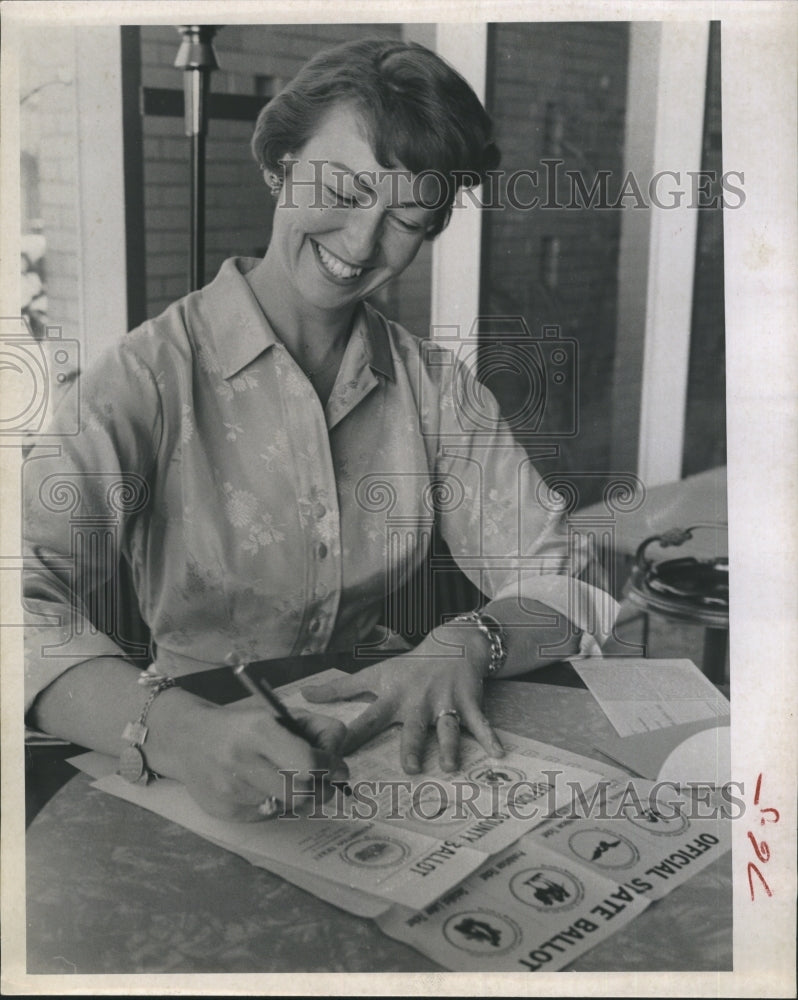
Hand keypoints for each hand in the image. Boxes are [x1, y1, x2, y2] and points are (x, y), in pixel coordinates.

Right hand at [169, 700, 348, 821]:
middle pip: (302, 793)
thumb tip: (341, 765)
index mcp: (258, 730)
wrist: (188, 738)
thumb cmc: (242, 725)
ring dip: (300, 797)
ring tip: (293, 781)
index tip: (339, 768)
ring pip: (288, 807)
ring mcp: (230, 790)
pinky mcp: (224, 811)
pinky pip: (268, 816)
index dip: (330, 768)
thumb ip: (316, 730)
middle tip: (326, 783)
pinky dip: (277, 805)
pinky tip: (265, 788)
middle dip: (323, 790)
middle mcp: (242, 761)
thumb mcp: (279, 714)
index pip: (307, 763)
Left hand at [302, 633, 504, 773]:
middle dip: (411, 746)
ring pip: (446, 728)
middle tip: (409, 767)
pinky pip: (480, 723)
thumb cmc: (409, 666)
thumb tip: (305, 695)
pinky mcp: (468, 702)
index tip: (336, 755)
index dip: (351, 736)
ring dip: (450, 747)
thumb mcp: (375, 674)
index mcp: (393, 698)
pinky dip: (491, 738)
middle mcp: (418, 701)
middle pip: (413, 727)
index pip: (367, 720)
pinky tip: (499, 754)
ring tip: (451, 767)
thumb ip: (341, 689)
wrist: (452, 644)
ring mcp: (445, 702)